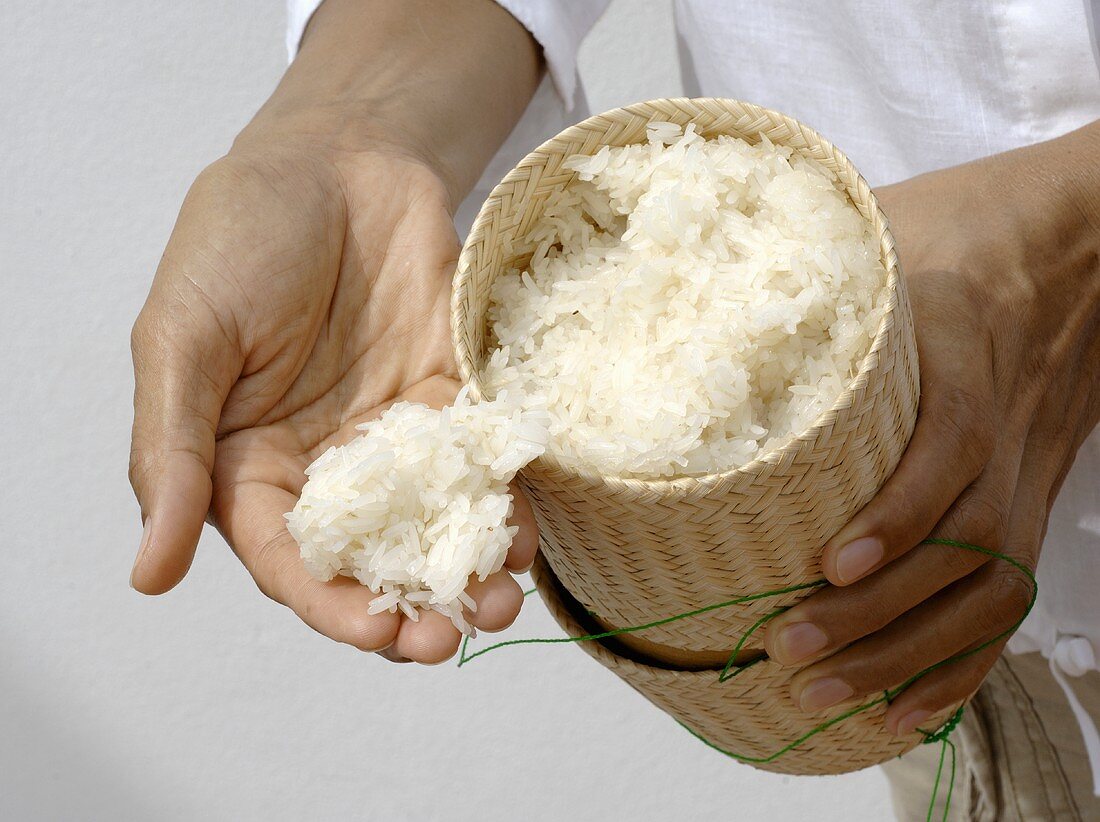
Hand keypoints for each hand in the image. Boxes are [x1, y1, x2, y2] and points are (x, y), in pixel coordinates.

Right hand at [128, 138, 536, 663]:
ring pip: (437, 526)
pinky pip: (485, 464)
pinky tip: (526, 533)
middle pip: (372, 561)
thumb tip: (149, 574)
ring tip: (503, 601)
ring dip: (471, 570)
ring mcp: (397, 437)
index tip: (379, 633)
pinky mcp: (455, 400)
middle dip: (412, 607)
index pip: (289, 562)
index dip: (331, 605)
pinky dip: (508, 503)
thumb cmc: (239, 240)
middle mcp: (327, 467)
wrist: (335, 161)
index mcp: (249, 467)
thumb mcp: (181, 340)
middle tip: (453, 637)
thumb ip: (171, 454)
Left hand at [762, 123, 1099, 733]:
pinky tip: (907, 706)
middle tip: (788, 649)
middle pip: (961, 545)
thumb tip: (687, 275)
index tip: (827, 565)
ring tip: (825, 691)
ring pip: (986, 588)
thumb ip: (804, 258)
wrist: (1081, 243)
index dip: (894, 519)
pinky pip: (1009, 595)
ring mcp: (1023, 476)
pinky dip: (962, 663)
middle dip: (876, 615)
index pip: (945, 454)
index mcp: (963, 356)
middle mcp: (1003, 433)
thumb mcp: (886, 224)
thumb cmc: (969, 228)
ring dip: (907, 654)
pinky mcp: (1029, 501)